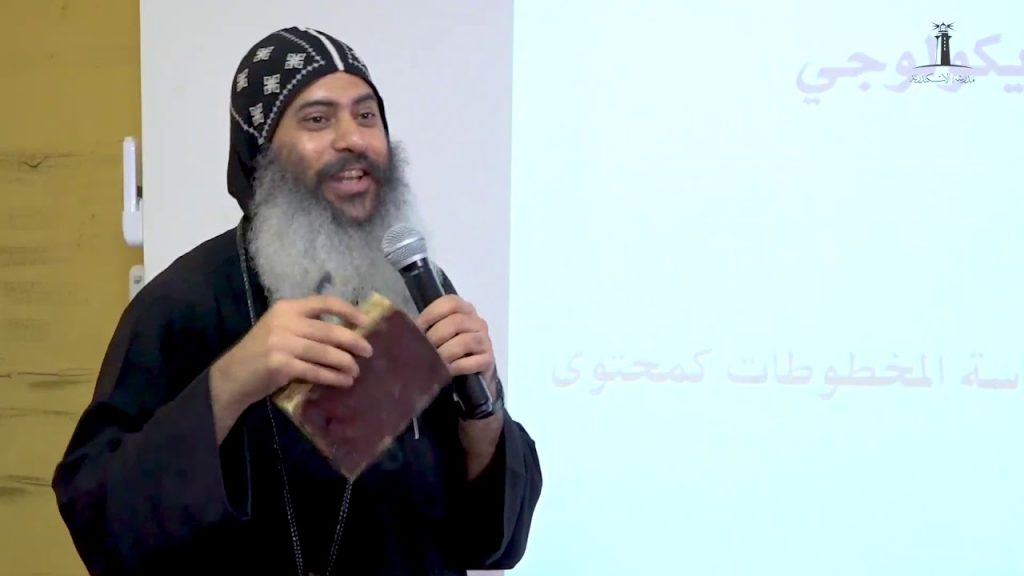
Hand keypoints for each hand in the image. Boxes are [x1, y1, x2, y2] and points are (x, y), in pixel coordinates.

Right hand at [209, 295, 372, 441]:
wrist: (232, 376)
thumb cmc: (260, 353)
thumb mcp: (280, 329)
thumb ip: (305, 325)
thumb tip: (346, 330)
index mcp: (287, 307)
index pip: (324, 302)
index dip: (348, 310)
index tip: (365, 321)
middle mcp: (285, 321)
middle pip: (329, 330)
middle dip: (353, 341)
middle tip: (368, 351)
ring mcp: (282, 343)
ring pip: (325, 352)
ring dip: (345, 363)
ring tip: (356, 371)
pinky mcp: (281, 365)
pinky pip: (315, 371)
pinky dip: (333, 377)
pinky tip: (344, 382)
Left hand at [416, 295, 495, 382]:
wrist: (468, 376)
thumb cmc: (448, 350)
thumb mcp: (437, 334)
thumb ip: (426, 327)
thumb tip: (404, 329)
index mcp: (464, 309)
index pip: (450, 302)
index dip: (432, 314)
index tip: (418, 328)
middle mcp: (477, 321)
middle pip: (457, 321)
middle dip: (436, 336)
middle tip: (424, 349)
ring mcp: (485, 340)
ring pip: (465, 341)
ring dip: (446, 352)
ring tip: (434, 361)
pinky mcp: (489, 359)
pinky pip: (475, 361)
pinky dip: (458, 366)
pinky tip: (447, 371)